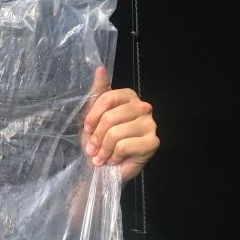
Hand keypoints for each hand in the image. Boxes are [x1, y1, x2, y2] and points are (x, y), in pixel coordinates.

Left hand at [81, 66, 158, 183]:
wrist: (103, 170)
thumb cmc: (98, 143)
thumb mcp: (92, 117)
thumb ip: (97, 93)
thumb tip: (99, 69)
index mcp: (128, 97)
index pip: (107, 97)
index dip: (92, 116)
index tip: (87, 129)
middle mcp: (142, 107)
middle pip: (110, 117)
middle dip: (96, 137)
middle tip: (93, 149)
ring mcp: (150, 124)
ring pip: (116, 133)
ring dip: (104, 150)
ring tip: (104, 156)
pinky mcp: (153, 142)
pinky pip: (124, 146)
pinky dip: (115, 156)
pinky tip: (116, 159)